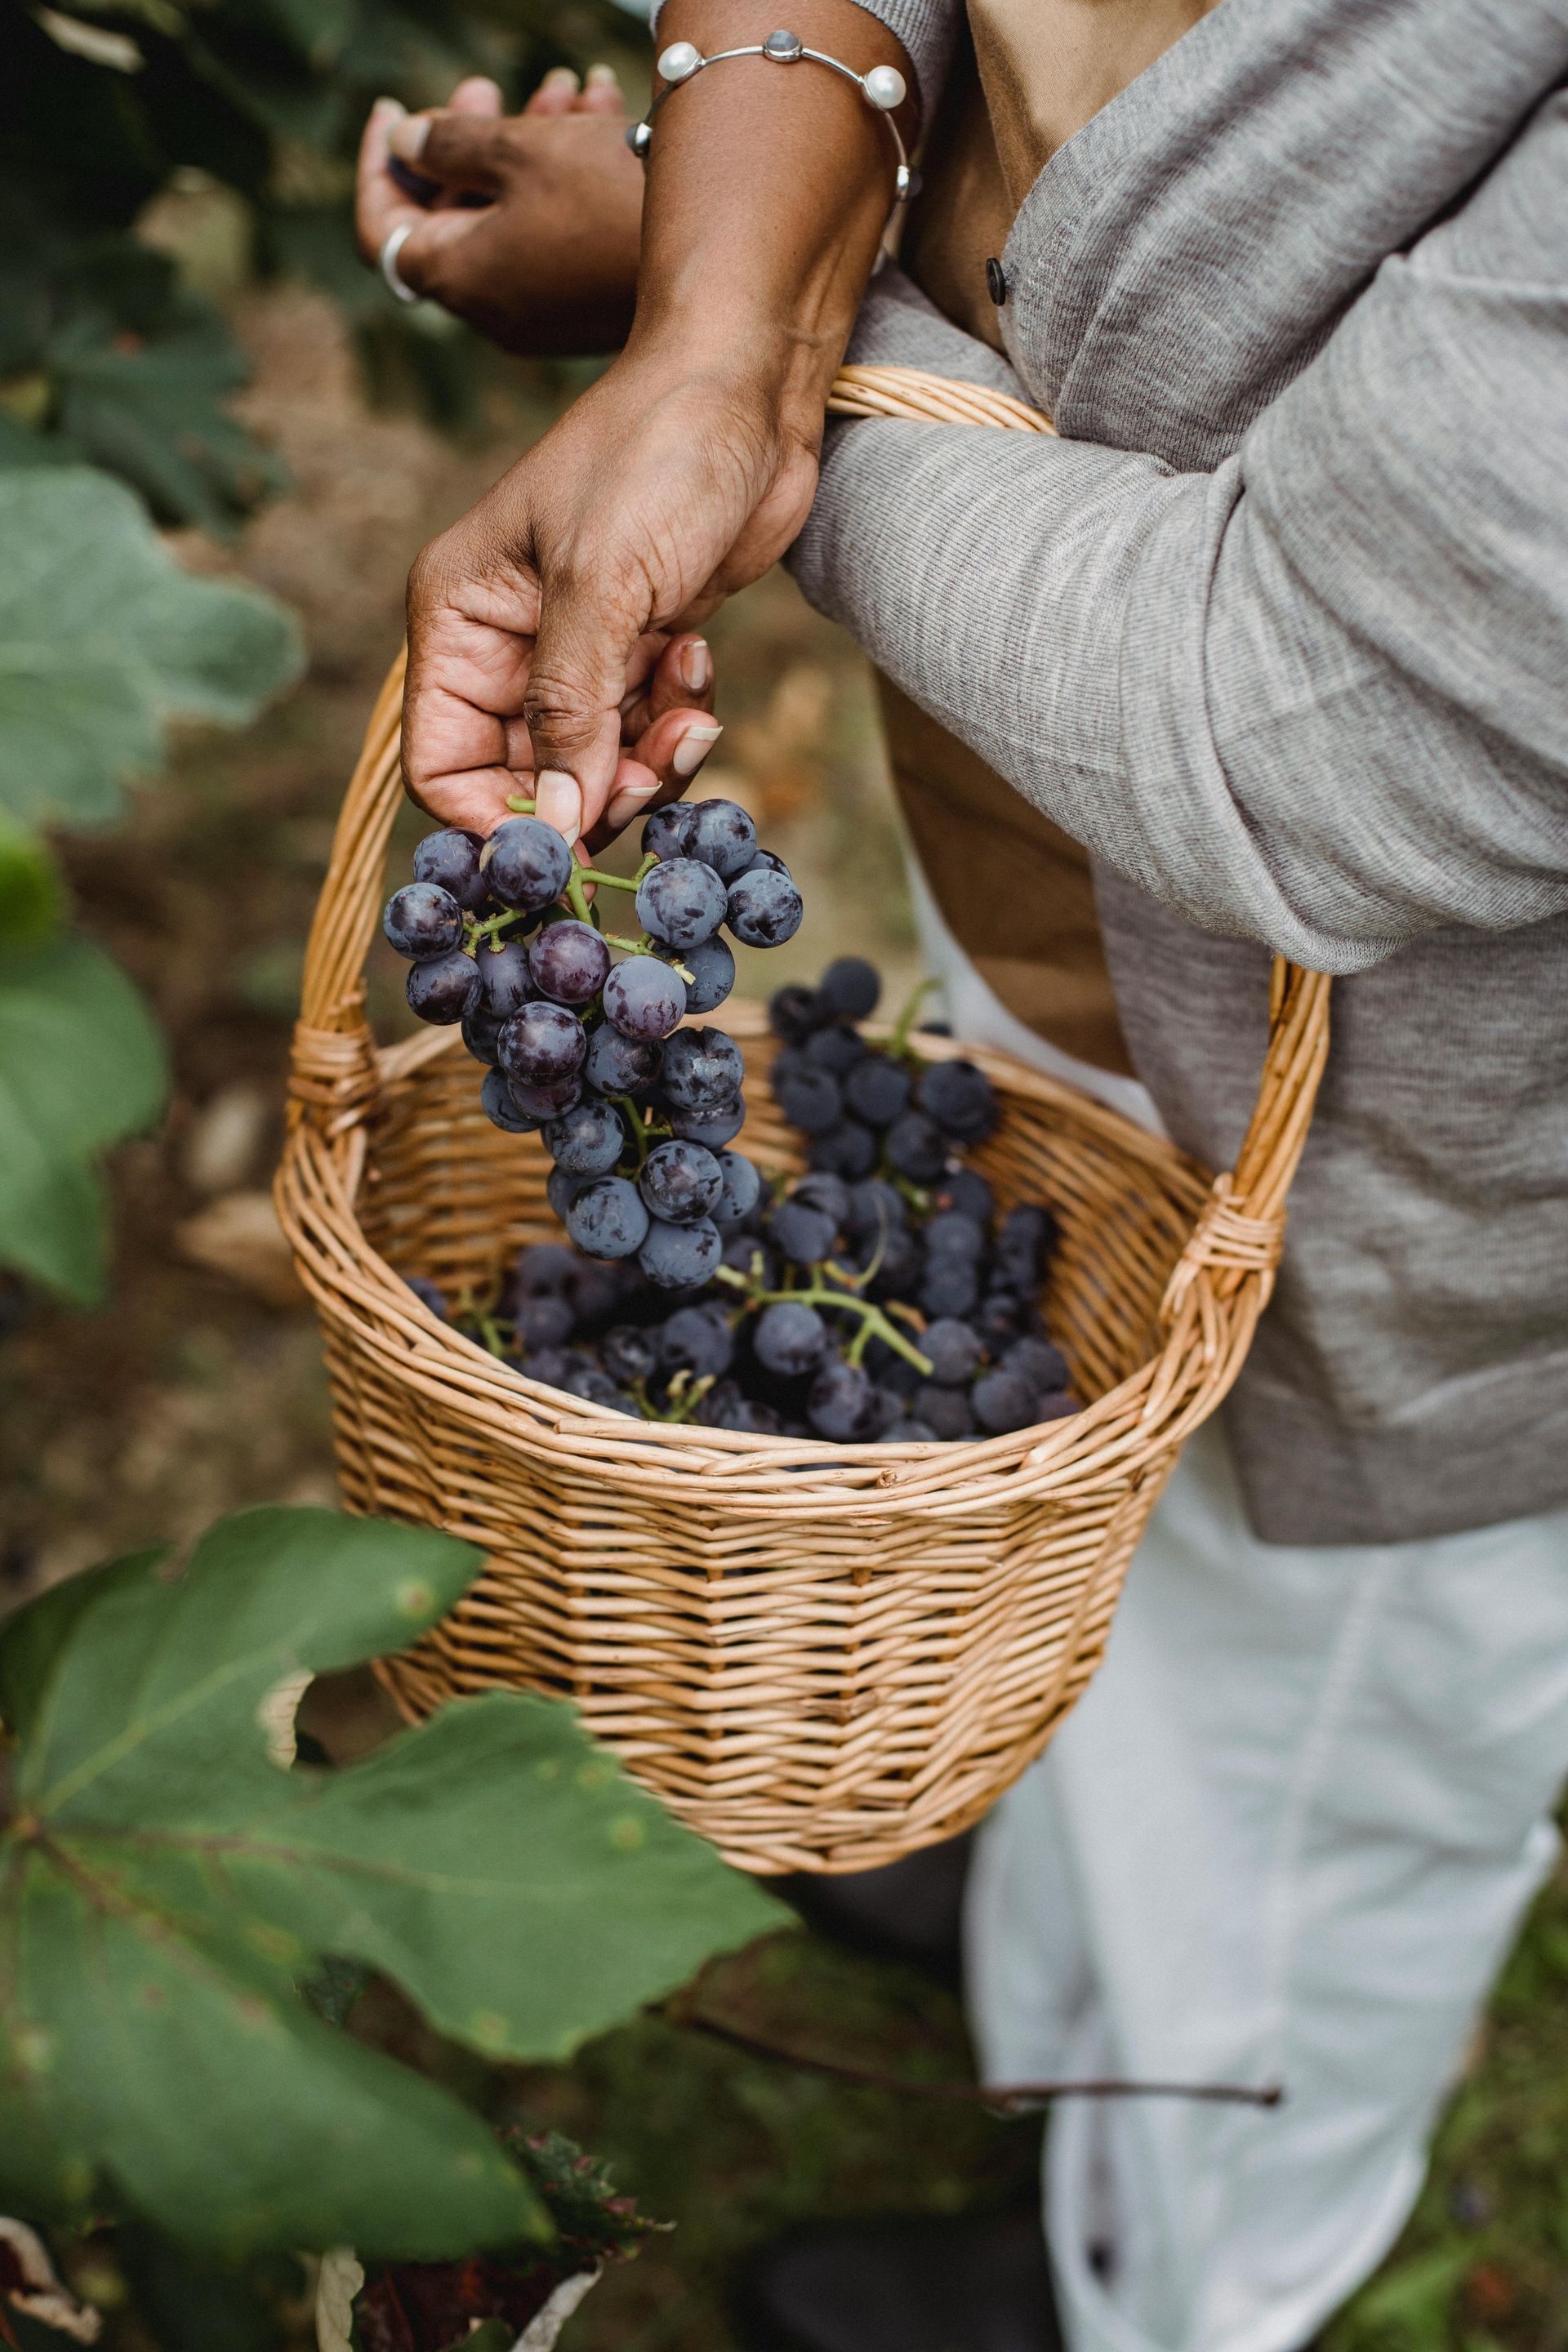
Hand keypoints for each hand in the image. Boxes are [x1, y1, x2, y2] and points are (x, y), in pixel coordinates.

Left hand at [355, 69, 642, 355]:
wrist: (714, 258)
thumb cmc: (611, 200)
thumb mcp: (521, 149)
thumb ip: (451, 143)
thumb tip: (410, 143)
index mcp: (463, 279)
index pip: (385, 232)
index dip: (379, 168)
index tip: (392, 112)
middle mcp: (496, 310)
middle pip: (450, 218)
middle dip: (460, 143)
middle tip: (480, 86)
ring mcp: (543, 313)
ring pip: (507, 218)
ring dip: (522, 146)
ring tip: (562, 86)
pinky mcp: (586, 304)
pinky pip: (552, 236)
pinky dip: (559, 179)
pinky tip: (596, 118)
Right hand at [400, 0, 913, 851]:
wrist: (748, 383)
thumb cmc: (659, 454)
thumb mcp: (604, 586)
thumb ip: (571, 713)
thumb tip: (553, 829)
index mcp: (459, 619)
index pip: (441, 765)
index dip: (498, 820)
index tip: (569, 845)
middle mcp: (506, 644)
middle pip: (526, 781)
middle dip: (594, 792)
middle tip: (655, 772)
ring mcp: (575, 651)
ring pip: (594, 769)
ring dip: (649, 760)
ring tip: (690, 704)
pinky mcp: (638, 651)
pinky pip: (645, 735)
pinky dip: (677, 723)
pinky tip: (698, 661)